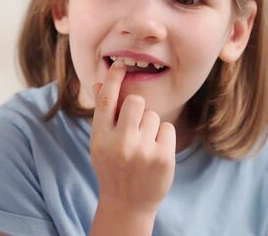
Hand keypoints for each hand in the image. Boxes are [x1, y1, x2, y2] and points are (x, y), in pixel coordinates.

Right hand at [90, 60, 175, 214]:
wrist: (127, 203)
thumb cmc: (113, 166)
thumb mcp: (101, 142)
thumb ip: (103, 114)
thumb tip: (102, 81)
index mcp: (100, 137)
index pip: (106, 99)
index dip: (113, 78)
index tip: (120, 64)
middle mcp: (120, 143)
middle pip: (135, 102)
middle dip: (137, 109)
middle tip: (135, 126)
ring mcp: (142, 151)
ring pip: (153, 115)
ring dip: (150, 126)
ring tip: (143, 146)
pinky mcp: (162, 158)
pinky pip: (166, 128)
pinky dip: (163, 137)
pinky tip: (154, 152)